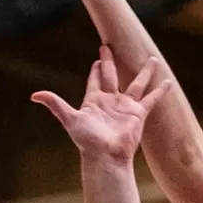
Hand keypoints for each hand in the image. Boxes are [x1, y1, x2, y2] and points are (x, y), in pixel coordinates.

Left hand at [33, 48, 169, 164]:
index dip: (96, 68)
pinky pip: (151, 99)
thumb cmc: (87, 140)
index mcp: (94, 100)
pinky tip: (167, 82)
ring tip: (152, 60)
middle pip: (112, 75)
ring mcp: (125, 106)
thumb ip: (55, 104)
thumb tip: (35, 95)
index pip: (95, 79)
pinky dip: (160, 91)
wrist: (106, 156)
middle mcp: (110, 101)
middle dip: (111, 61)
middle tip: (110, 45)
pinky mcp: (138, 114)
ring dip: (144, 72)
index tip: (98, 56)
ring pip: (136, 83)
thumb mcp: (70, 119)